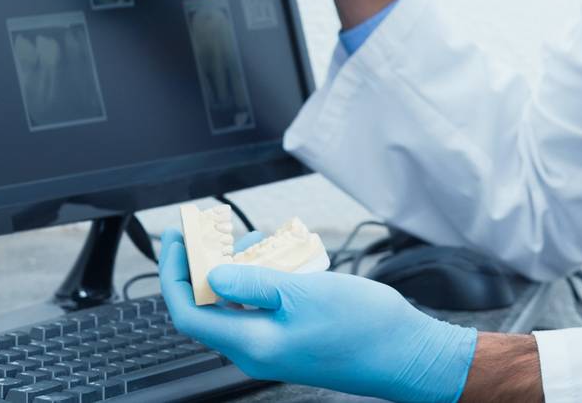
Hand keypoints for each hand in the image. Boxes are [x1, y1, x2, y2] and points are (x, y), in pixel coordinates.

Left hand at [158, 228, 476, 402]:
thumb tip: (211, 275)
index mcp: (252, 343)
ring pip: (245, 298)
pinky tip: (292, 256)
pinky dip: (274, 276)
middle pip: (214, 302)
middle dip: (212, 262)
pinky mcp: (299, 335)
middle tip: (216, 227)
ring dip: (249, 265)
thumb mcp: (304, 294)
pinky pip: (271, 303)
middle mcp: (258, 347)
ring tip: (265, 237)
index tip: (174, 239)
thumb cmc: (363, 328)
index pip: (190, 311)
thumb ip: (253, 284)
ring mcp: (279, 343)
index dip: (174, 274)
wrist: (407, 353)